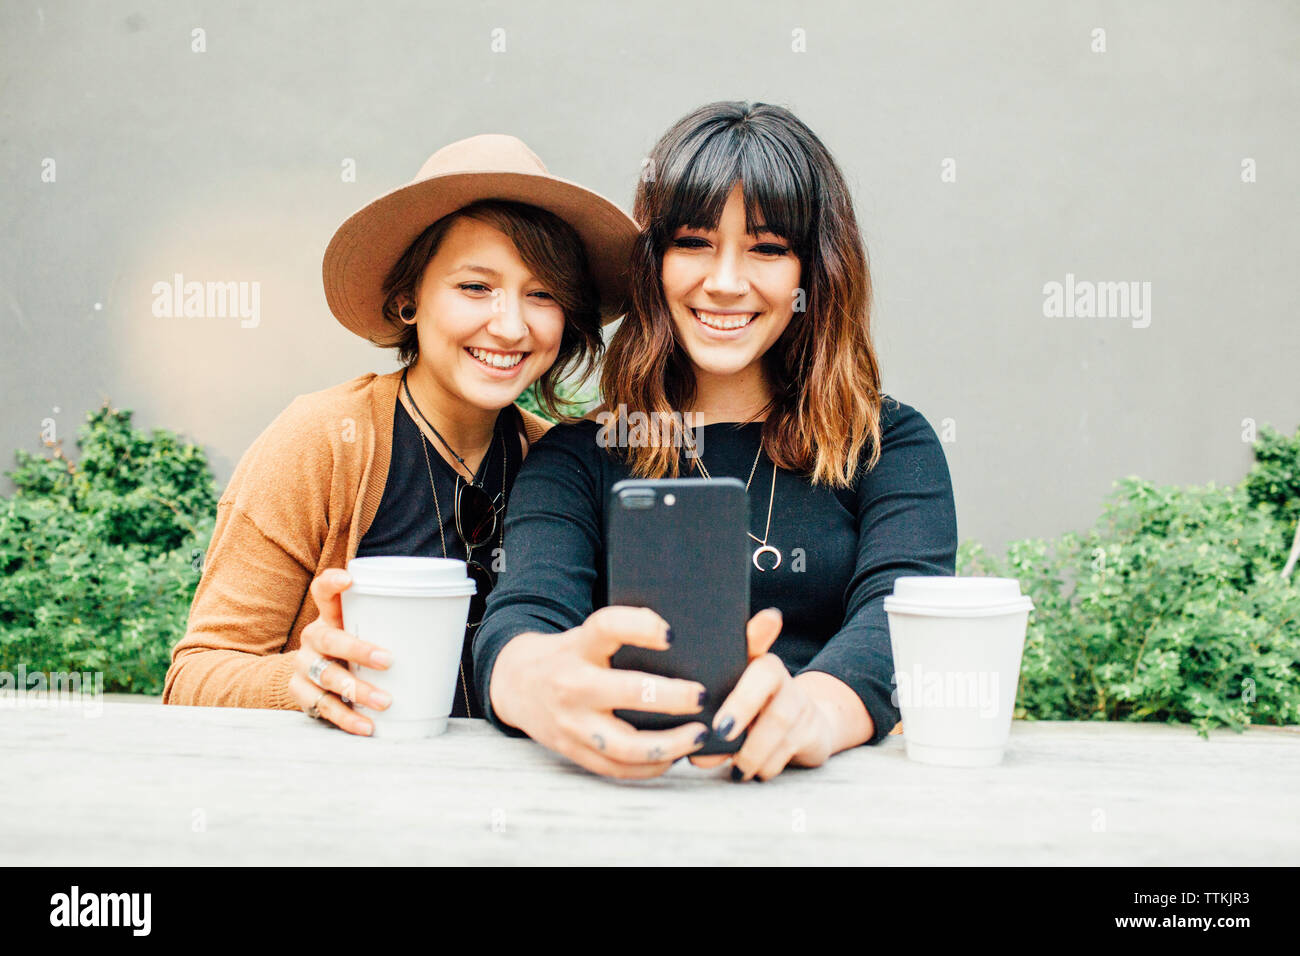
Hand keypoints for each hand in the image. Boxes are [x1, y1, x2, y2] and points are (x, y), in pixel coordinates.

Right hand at [288, 568, 393, 735]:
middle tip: (389, 661)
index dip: (332, 583)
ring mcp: (304, 667)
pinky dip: (347, 719)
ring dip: (357, 689)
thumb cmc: (353, 649)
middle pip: (329, 639)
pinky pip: (323, 707)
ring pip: (326, 676)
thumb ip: (393, 626)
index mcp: (329, 617)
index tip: (349, 580)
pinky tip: (367, 725)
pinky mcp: (301, 693)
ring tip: (385, 701)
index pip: (322, 592)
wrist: (314, 678)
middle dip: (358, 650)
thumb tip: (451, 626)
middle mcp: (313, 638)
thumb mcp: (365, 632)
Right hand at [489, 606, 710, 778]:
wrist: (516, 683)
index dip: (640, 627)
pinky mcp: (573, 751)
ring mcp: (571, 723)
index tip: (671, 635)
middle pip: (626, 692)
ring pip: (625, 745)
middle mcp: (572, 684)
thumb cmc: (568, 656)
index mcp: (579, 646)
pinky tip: (673, 757)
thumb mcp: (586, 634)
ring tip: (699, 734)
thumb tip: (682, 645)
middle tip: (701, 696)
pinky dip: (650, 767)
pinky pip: (616, 768)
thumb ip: (623, 635)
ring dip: (669, 744)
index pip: (607, 627)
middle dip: (671, 697)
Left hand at [689, 607, 834, 780]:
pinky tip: (753, 772)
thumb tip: (696, 750)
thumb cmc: (753, 714)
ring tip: (736, 768)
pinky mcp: (813, 731)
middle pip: (767, 679)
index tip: (753, 642)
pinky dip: (767, 765)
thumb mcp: (730, 705)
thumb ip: (711, 718)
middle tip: (720, 732)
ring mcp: (800, 703)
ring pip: (779, 719)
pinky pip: (790, 748)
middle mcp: (782, 677)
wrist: (802, 728)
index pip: (756, 641)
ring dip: (753, 749)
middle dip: (742, 704)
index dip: (756, 637)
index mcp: (758, 662)